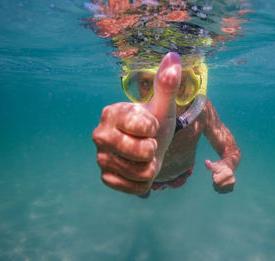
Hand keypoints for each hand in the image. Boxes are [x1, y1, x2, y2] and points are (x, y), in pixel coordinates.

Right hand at [92, 52, 181, 194]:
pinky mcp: (106, 178)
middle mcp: (100, 135)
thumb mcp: (162, 105)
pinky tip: (138, 170)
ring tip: (143, 157)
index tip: (149, 125)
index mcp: (112, 112)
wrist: (147, 147)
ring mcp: (101, 158)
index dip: (155, 129)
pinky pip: (136, 187)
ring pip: (142, 172)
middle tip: (148, 144)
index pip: (145, 127)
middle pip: (144, 152)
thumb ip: (167, 84)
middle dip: (154, 150)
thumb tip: (174, 57)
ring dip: (151, 167)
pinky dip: (144, 182)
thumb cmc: (153, 124)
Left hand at [205, 160, 235, 193]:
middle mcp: (232, 180)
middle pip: (218, 186)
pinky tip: (221, 183)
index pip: (216, 181)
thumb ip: (210, 165)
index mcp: (229, 173)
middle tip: (218, 176)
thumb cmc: (220, 166)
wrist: (228, 168)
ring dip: (217, 186)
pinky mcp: (231, 189)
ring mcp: (232, 185)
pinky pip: (221, 192)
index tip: (218, 173)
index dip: (215, 177)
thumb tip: (206, 161)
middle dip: (215, 182)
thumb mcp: (215, 164)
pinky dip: (220, 189)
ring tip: (220, 179)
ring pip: (219, 190)